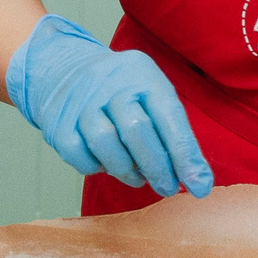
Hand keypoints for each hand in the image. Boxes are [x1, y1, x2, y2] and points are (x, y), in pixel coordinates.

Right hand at [6, 14, 213, 199]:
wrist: (64, 69)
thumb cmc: (120, 90)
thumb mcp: (151, 94)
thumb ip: (173, 132)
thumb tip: (196, 180)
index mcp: (142, 74)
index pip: (169, 117)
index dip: (186, 155)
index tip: (199, 186)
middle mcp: (110, 83)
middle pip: (137, 130)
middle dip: (157, 168)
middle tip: (168, 188)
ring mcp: (80, 101)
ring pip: (105, 144)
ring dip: (127, 171)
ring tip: (139, 178)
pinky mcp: (57, 122)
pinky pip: (78, 154)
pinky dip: (95, 168)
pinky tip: (107, 165)